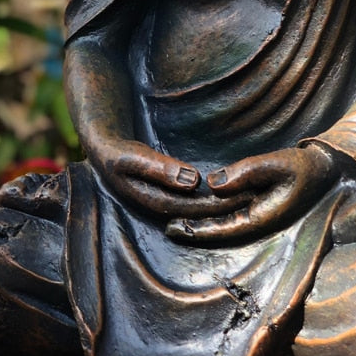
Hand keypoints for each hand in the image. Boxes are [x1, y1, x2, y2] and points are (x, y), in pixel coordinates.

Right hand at [87, 136, 247, 222]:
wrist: (102, 145)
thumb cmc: (115, 149)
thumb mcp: (132, 156)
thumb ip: (159, 169)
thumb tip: (193, 183)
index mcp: (150, 202)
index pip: (191, 208)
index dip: (217, 203)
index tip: (241, 194)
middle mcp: (159, 207)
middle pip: (197, 210)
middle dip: (224, 204)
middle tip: (254, 194)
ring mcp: (163, 200)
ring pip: (197, 206)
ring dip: (220, 201)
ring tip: (249, 191)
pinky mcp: (167, 192)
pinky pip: (193, 196)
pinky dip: (211, 193)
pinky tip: (229, 186)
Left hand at [165, 144, 340, 244]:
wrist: (327, 169)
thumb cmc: (304, 166)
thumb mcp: (278, 164)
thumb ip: (247, 172)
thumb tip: (212, 183)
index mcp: (263, 218)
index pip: (222, 228)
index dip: (196, 230)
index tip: (172, 227)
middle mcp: (258, 222)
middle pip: (219, 230)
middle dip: (193, 230)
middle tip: (165, 226)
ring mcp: (259, 215)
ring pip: (223, 223)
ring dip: (200, 223)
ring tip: (173, 219)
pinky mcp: (259, 206)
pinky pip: (231, 214)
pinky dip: (213, 214)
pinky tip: (197, 209)